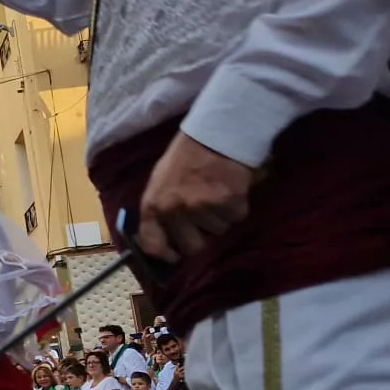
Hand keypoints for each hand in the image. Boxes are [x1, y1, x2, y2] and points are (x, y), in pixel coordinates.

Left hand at [137, 132, 253, 260]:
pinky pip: (236, 218)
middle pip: (192, 247)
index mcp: (153, 205)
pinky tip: (231, 188)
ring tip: (216, 194)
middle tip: (203, 220)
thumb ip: (159, 210)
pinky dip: (236, 207)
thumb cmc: (184, 157)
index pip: (152, 244)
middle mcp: (176, 211)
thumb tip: (163, 238)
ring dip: (219, 218)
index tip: (173, 256)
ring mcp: (203, 208)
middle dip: (200, 237)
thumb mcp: (159, 182)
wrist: (215, 133)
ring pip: (218, 231)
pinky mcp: (230, 203)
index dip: (164, 255)